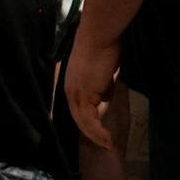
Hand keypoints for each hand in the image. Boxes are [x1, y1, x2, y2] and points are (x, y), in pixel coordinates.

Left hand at [64, 25, 120, 149]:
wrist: (99, 35)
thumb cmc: (104, 45)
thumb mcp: (103, 69)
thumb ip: (103, 84)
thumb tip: (106, 96)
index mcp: (72, 83)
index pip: (79, 108)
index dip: (89, 121)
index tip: (101, 131)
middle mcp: (70, 91)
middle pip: (79, 119)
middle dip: (92, 134)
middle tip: (105, 144)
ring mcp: (75, 94)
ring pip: (83, 123)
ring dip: (96, 136)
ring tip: (109, 145)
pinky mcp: (83, 96)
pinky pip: (90, 120)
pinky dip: (98, 132)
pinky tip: (108, 139)